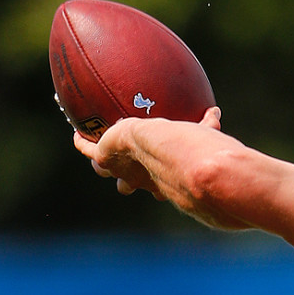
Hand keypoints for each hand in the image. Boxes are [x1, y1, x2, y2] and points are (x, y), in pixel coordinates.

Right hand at [73, 106, 222, 197]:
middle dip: (127, 181)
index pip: (158, 183)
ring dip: (101, 164)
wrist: (164, 151)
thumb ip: (208, 124)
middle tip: (126, 177)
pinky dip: (81, 142)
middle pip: (128, 184)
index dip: (157, 180)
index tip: (160, 173)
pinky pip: (86, 149)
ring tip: (96, 156)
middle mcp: (141, 178)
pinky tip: (76, 133)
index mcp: (162, 177)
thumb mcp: (200, 133)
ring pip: (104, 170)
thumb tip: (217, 111)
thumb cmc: (190, 148)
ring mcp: (121, 169)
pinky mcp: (104, 156)